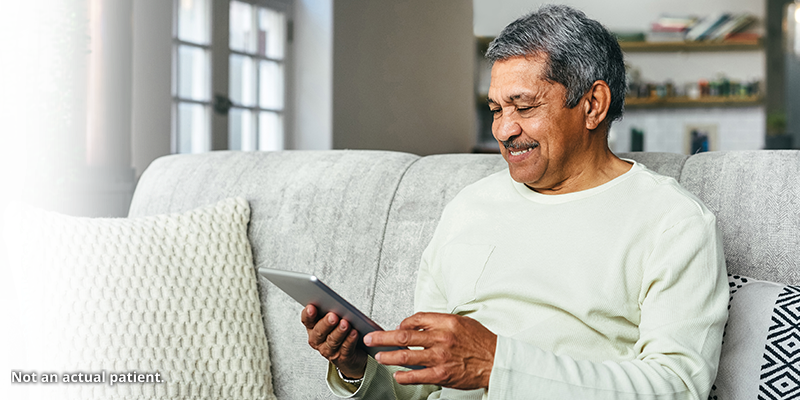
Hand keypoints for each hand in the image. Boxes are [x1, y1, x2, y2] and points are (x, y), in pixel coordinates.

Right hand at [301, 305, 367, 378]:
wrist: (352, 354)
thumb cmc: (341, 330)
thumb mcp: (334, 320)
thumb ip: (331, 311)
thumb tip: (336, 303)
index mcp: (313, 328)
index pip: (307, 320)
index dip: (308, 314)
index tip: (311, 307)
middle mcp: (317, 340)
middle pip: (319, 332)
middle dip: (326, 323)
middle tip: (333, 316)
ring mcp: (329, 351)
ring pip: (332, 340)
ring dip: (339, 331)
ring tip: (346, 323)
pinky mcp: (342, 357)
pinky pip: (345, 348)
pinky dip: (350, 340)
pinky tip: (354, 333)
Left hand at [364, 312, 495, 389]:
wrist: (496, 361)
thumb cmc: (480, 341)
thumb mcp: (461, 322)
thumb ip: (439, 323)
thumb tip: (415, 326)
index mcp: (446, 322)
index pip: (415, 320)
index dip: (402, 324)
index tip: (396, 328)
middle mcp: (441, 338)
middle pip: (404, 336)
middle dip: (383, 337)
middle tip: (370, 338)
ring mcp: (440, 357)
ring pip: (406, 356)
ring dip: (388, 356)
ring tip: (379, 356)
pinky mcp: (442, 374)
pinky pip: (417, 375)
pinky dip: (404, 375)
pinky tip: (397, 375)